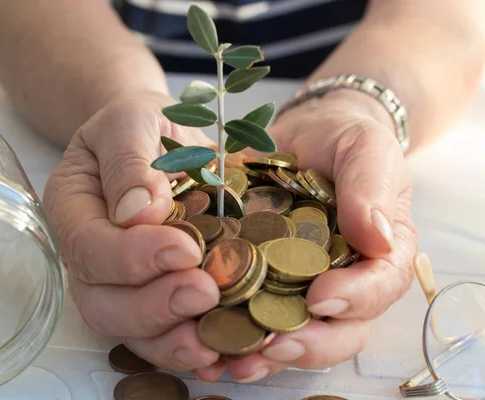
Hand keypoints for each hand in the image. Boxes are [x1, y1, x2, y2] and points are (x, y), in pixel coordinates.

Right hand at [43, 92, 222, 370]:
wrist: (156, 139)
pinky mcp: (153, 293)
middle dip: (154, 306)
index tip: (184, 249)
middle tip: (206, 293)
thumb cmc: (140, 125)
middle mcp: (89, 255)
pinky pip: (162, 332)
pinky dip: (188, 348)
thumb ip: (130, 161)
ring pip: (130, 329)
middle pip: (103, 302)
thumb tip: (139, 213)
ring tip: (216, 340)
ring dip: (171, 339)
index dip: (131, 258)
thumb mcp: (132, 120)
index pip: (89, 248)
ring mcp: (118, 281)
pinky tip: (220, 352)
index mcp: (74, 209)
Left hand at [195, 90, 417, 381]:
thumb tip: (377, 236)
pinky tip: (208, 345)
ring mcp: (301, 286)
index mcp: (380, 253)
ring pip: (294, 334)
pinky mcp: (261, 282)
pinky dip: (233, 335)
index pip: (380, 286)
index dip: (356, 298)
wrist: (302, 137)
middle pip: (339, 330)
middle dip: (308, 343)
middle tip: (274, 345)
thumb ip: (371, 185)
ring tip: (236, 360)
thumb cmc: (342, 140)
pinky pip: (250, 316)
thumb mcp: (364, 148)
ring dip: (266, 353)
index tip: (321, 297)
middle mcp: (344, 280)